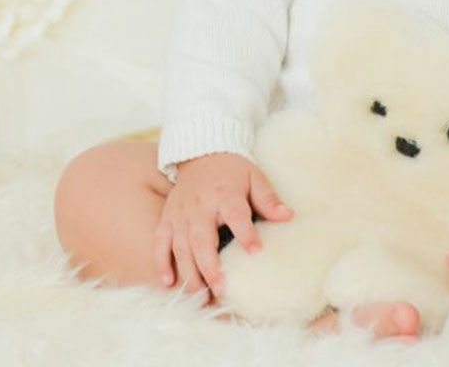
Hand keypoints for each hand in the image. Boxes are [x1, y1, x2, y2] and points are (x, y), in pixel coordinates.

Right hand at [153, 151, 292, 303]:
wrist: (201, 152)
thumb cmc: (232, 170)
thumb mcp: (254, 177)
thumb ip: (268, 199)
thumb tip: (288, 216)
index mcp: (225, 194)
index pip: (236, 214)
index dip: (246, 233)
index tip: (255, 251)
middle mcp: (200, 206)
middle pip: (202, 238)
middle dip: (210, 267)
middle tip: (221, 290)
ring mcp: (180, 213)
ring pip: (180, 246)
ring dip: (189, 272)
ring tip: (201, 296)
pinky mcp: (167, 218)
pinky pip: (160, 242)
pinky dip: (161, 262)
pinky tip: (169, 282)